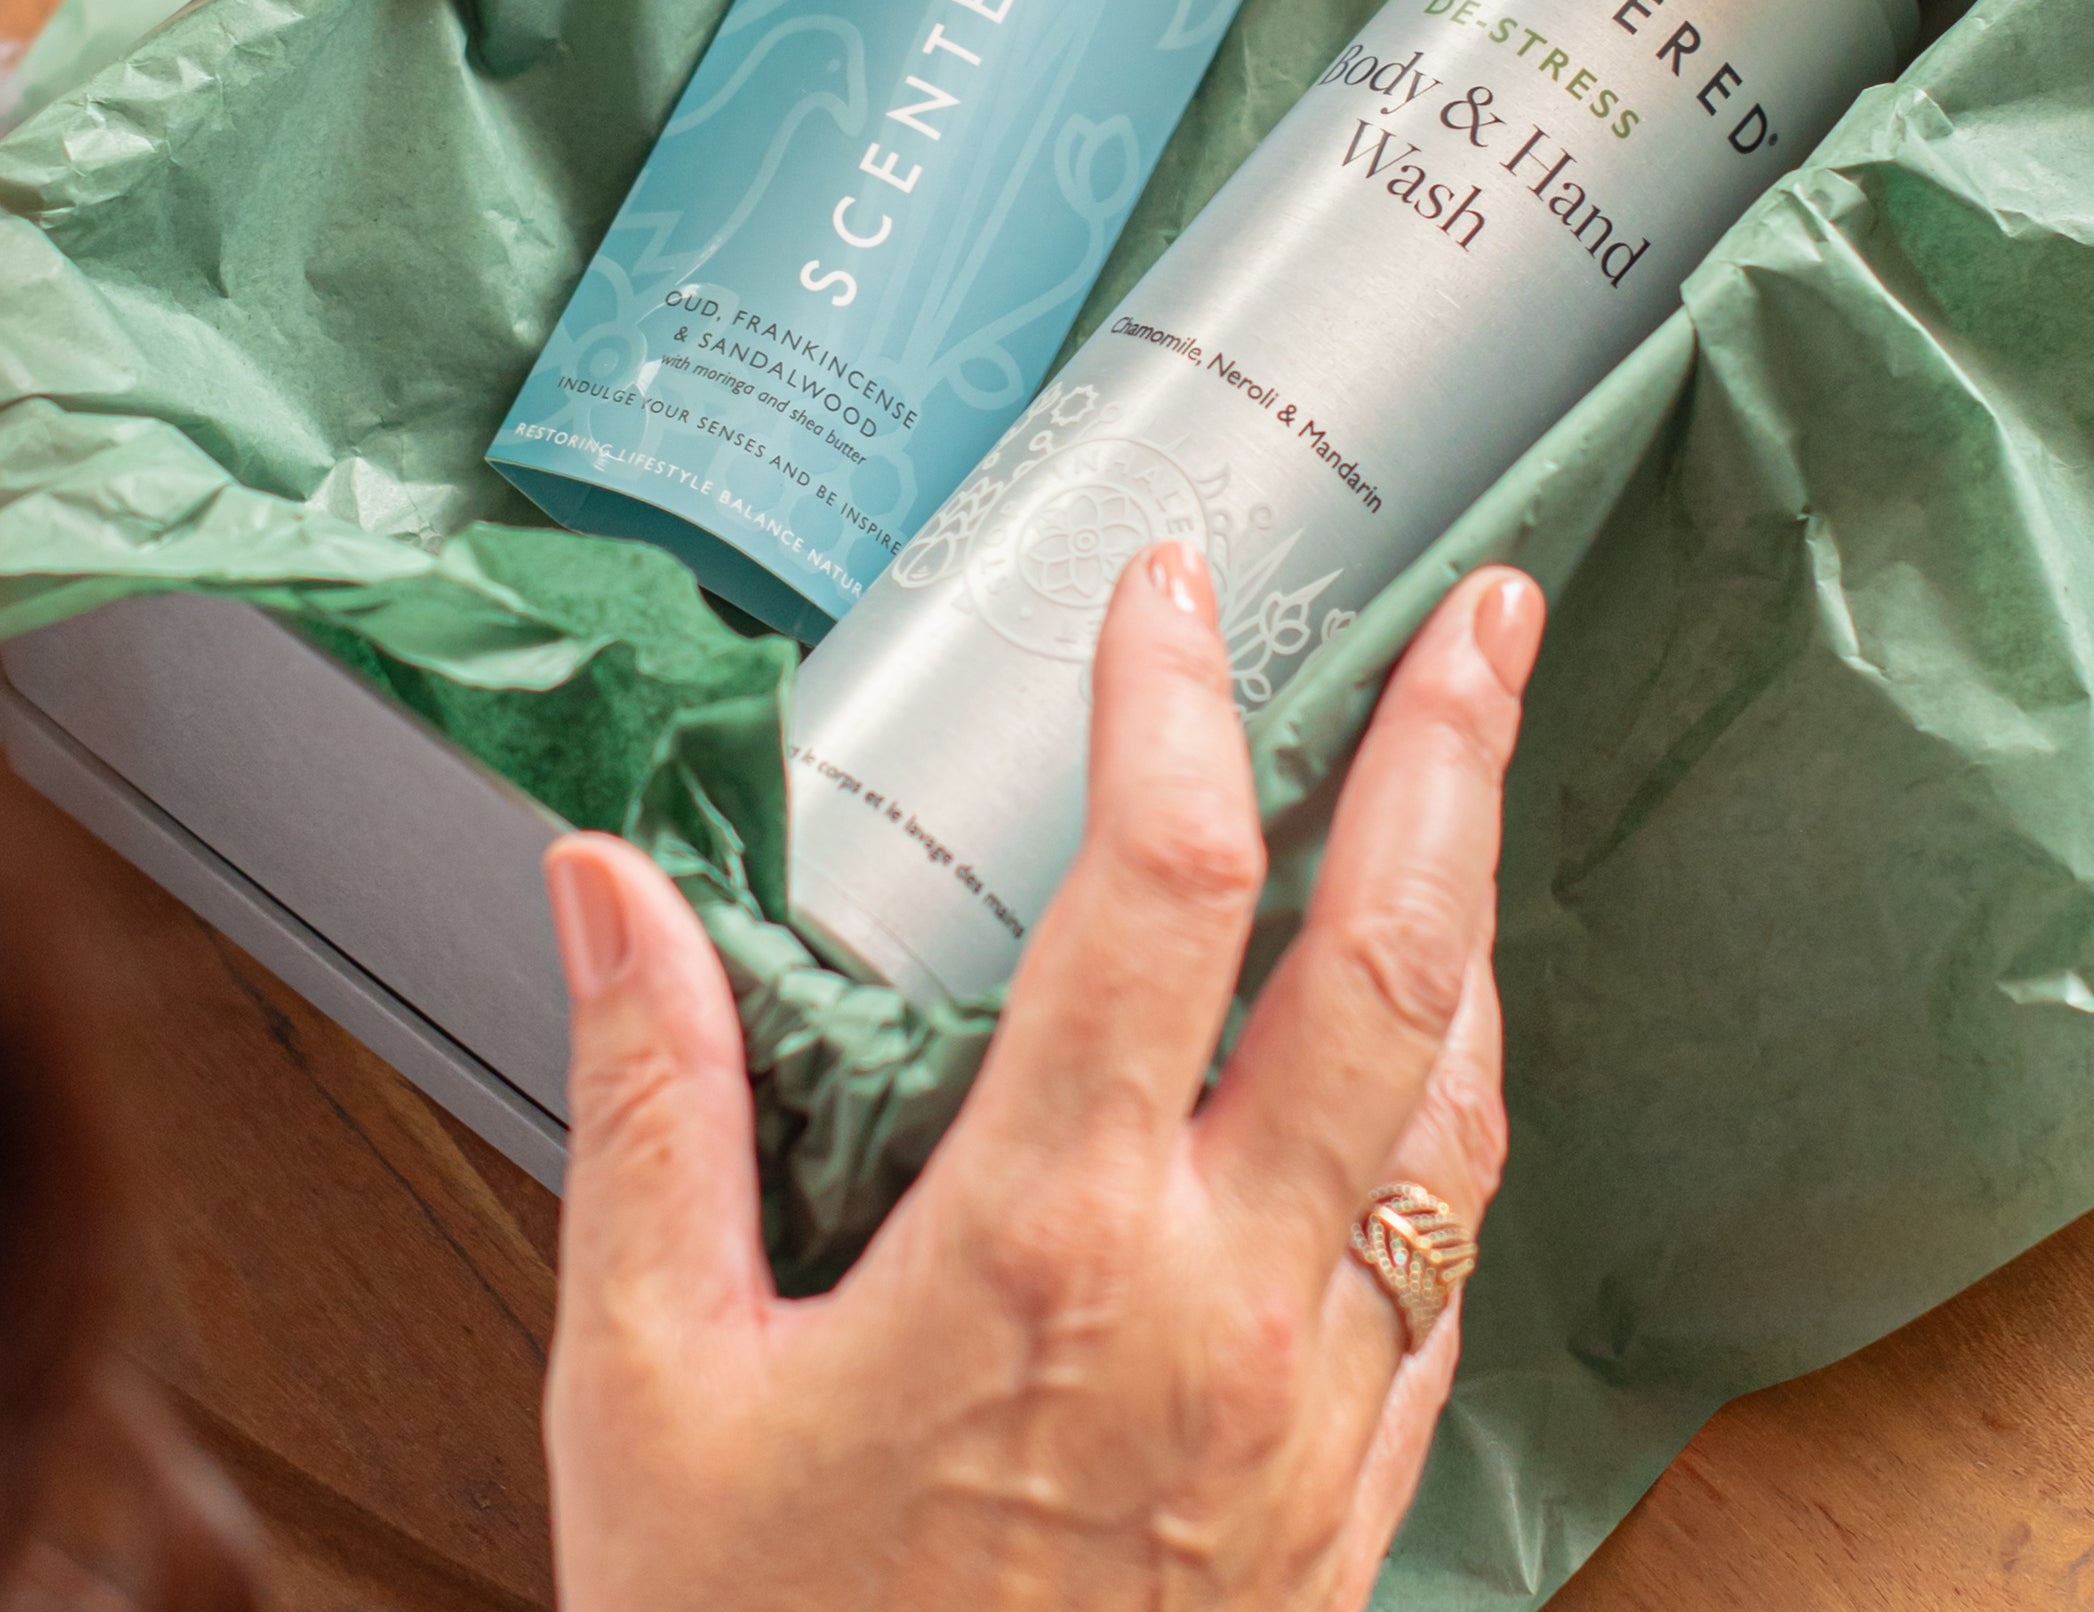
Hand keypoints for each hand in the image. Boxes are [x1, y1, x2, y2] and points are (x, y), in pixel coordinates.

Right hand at [540, 552, 1540, 1611]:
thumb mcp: (646, 1384)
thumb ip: (649, 1104)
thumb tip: (606, 887)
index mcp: (1051, 1243)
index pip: (1162, 887)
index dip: (1172, 702)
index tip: (1164, 593)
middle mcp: (1223, 1307)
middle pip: (1399, 964)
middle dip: (1452, 757)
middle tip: (1487, 617)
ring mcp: (1312, 1409)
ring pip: (1462, 1107)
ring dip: (1481, 920)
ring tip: (1478, 784)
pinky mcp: (1346, 1501)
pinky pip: (1451, 1262)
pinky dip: (1459, 1112)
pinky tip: (1433, 1059)